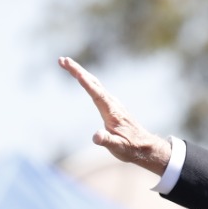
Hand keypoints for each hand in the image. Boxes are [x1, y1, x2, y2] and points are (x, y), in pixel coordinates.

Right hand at [57, 57, 171, 173]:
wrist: (145, 147)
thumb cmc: (131, 148)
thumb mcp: (118, 147)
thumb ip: (107, 141)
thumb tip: (96, 137)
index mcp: (112, 112)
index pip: (97, 94)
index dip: (87, 83)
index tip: (77, 72)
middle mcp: (112, 104)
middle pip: (94, 83)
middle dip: (78, 71)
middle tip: (62, 60)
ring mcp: (113, 103)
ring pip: (95, 84)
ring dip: (80, 72)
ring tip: (66, 63)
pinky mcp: (112, 105)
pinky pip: (97, 89)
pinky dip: (87, 80)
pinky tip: (82, 77)